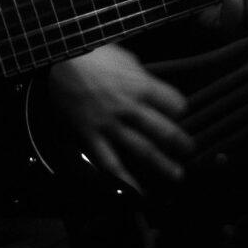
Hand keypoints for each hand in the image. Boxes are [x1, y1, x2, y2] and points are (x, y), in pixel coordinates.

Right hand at [42, 44, 190, 190]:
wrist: (58, 61)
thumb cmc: (91, 54)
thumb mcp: (124, 57)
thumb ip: (139, 74)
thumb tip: (148, 83)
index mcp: (141, 85)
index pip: (174, 103)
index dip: (179, 108)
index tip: (179, 112)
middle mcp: (130, 108)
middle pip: (164, 131)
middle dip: (181, 143)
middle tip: (189, 150)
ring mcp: (111, 125)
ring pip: (143, 150)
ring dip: (162, 165)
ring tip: (176, 175)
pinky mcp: (92, 136)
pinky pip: (110, 162)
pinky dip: (124, 180)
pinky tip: (136, 192)